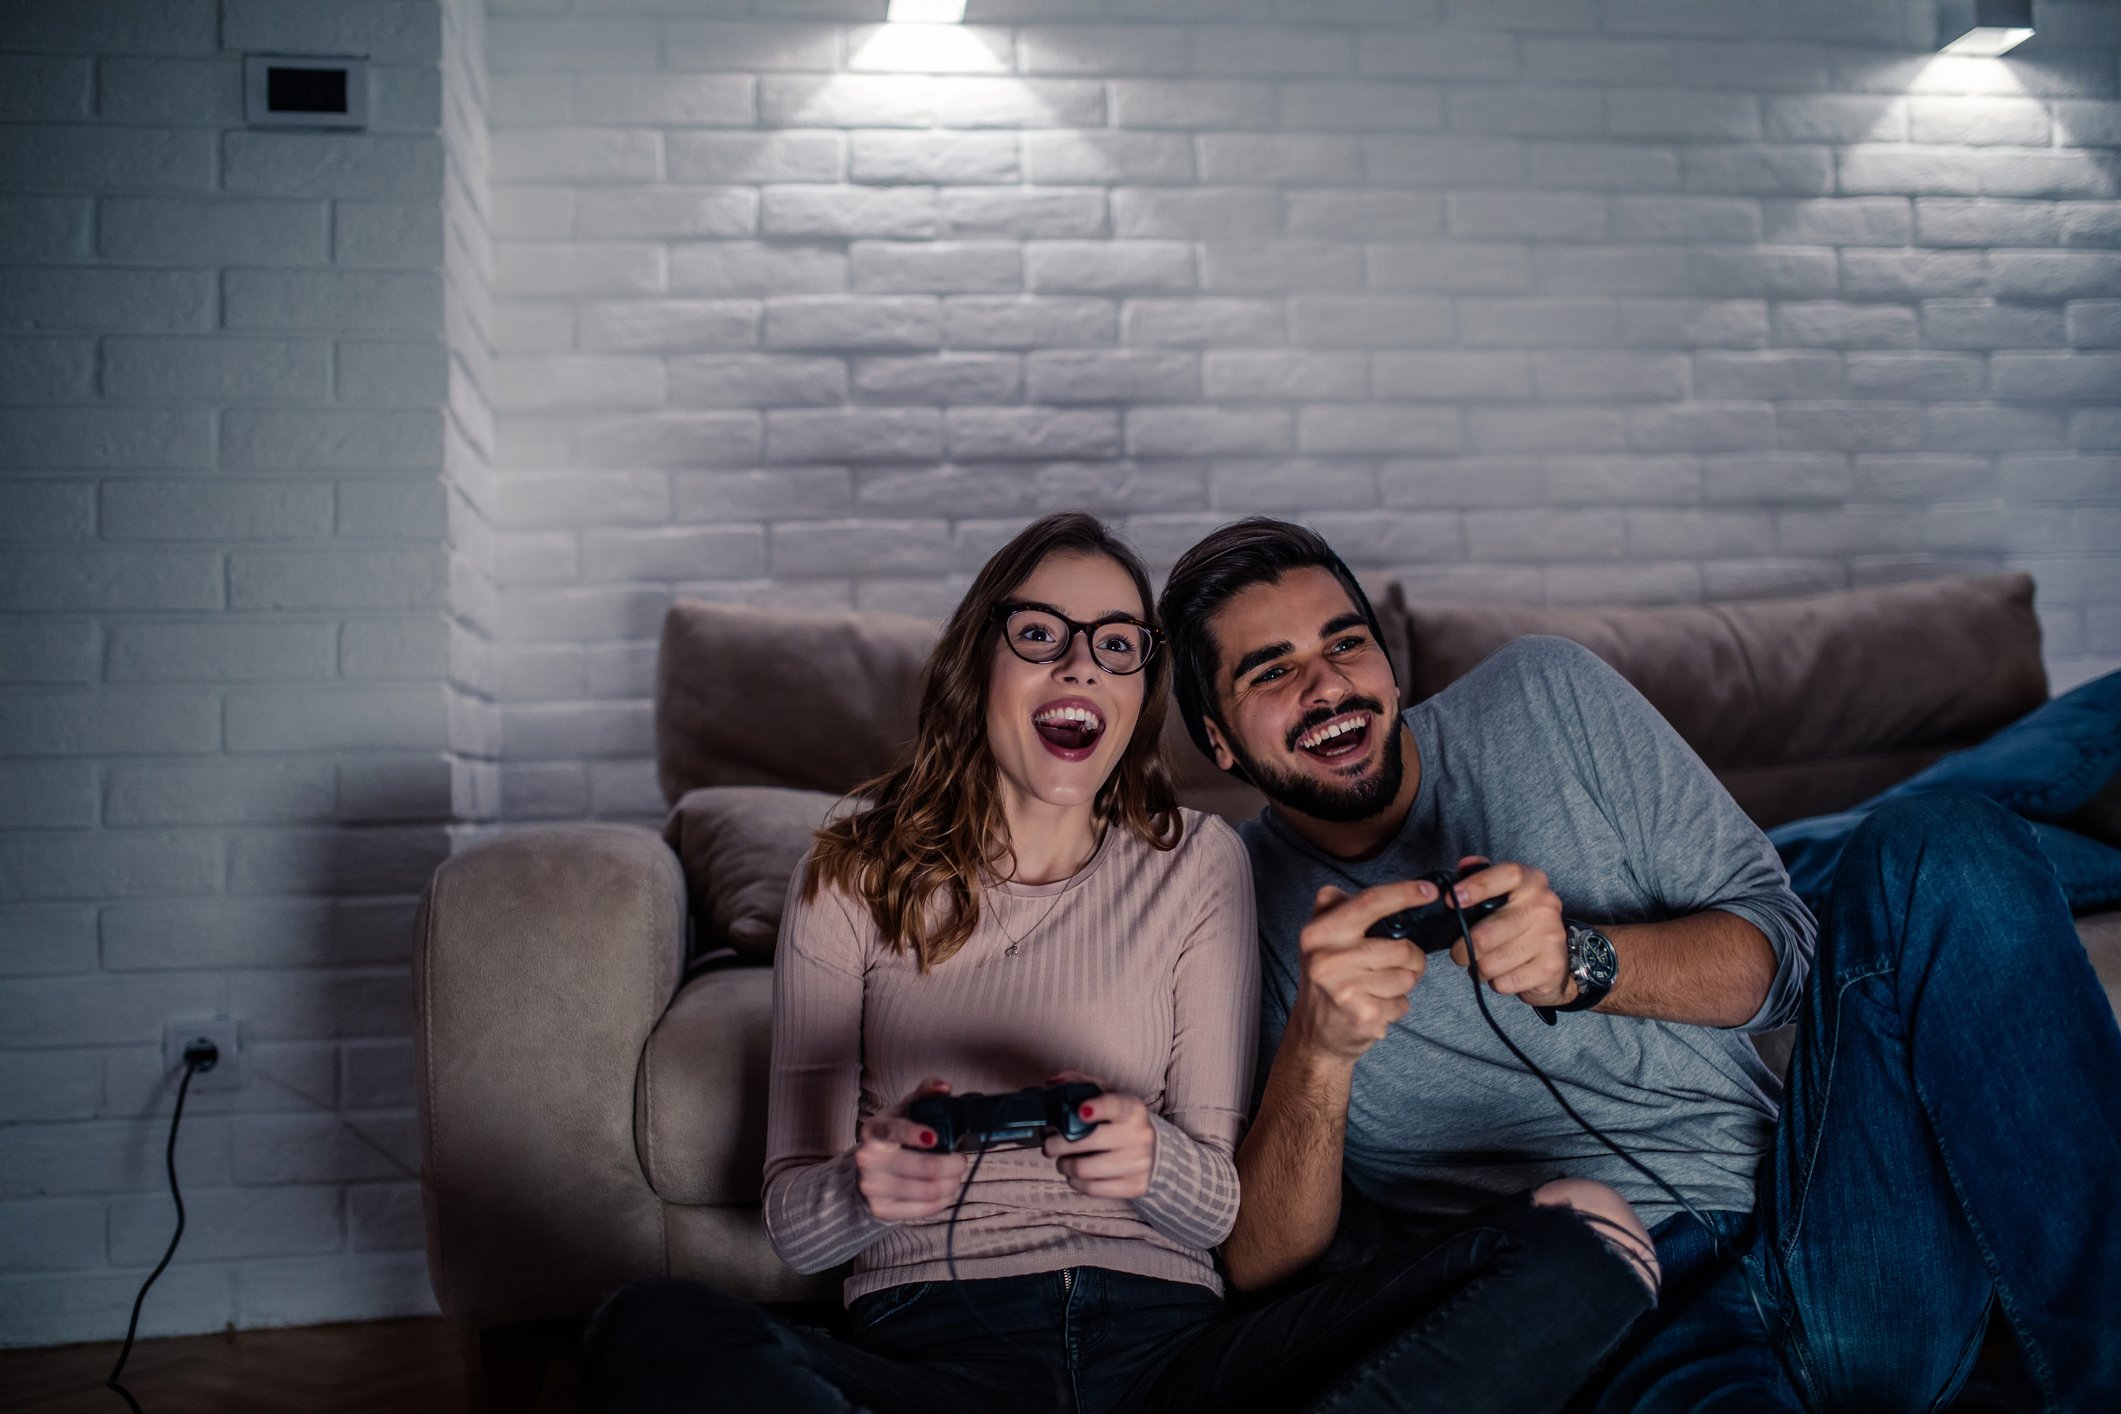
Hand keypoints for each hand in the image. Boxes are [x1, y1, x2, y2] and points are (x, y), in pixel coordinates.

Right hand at [853, 1077, 969, 1221]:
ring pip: (929, 1191)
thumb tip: (945, 1087)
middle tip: (961, 1160)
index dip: (915, 1134)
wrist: (864, 1173)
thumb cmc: (891, 1137)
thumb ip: (925, 1094)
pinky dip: (944, 1200)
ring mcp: (873, 1188)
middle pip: (925, 1167)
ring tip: (955, 1175)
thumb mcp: (903, 1111)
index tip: (935, 1137)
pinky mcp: (882, 1210)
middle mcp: (868, 1160)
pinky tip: (945, 1190)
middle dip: (954, 1164)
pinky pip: (925, 1209)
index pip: (894, 1131)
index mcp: (874, 1131)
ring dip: (953, 1183)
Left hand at [1042, 1071, 1154, 1199]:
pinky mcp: (1134, 1186)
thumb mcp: (1107, 1096)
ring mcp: (1138, 1164)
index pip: (1116, 1106)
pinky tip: (1076, 1175)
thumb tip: (1052, 1084)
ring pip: (1084, 1169)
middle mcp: (1138, 1136)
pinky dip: (1076, 1182)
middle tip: (1049, 1145)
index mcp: (1132, 1109)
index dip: (1097, 1108)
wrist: (1153, 1151)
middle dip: (1057, 1144)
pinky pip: (1092, 1189)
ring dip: (1064, 1165)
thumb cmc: (1120, 1121)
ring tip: (1063, 1161)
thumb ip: (1081, 1084)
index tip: (1080, 1111)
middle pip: (1087, 1142)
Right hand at [1289, 881, 1435, 1063]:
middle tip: (1397, 965)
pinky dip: (1396, 1006)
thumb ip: (1339, 907)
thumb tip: (1387, 891)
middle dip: (1411, 957)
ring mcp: (1344, 990)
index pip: (1369, 903)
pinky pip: (1403, 1003)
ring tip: (1380, 988)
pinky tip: (1376, 1007)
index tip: (1430, 891)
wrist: (1314, 1034)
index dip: (1404, 893)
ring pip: (1407, 976)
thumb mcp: (1320, 939)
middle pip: (1400, 947)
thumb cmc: (1327, 979)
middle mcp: (1327, 959)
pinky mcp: (1363, 1016)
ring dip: (1404, 983)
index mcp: (1318, 933)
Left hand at [1443, 857, 1571, 1009]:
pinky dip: (1495, 982)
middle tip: (1459, 953)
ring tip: (1484, 963)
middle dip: (1462, 949)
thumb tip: (1463, 866)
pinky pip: (1503, 982)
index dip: (1477, 886)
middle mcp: (1544, 906)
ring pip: (1490, 963)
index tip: (1452, 900)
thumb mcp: (1505, 893)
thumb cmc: (1520, 922)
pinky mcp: (1550, 967)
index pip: (1507, 875)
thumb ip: (1481, 875)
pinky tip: (1504, 974)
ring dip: (1478, 969)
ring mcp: (1550, 936)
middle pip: (1487, 933)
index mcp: (1532, 881)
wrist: (1558, 959)